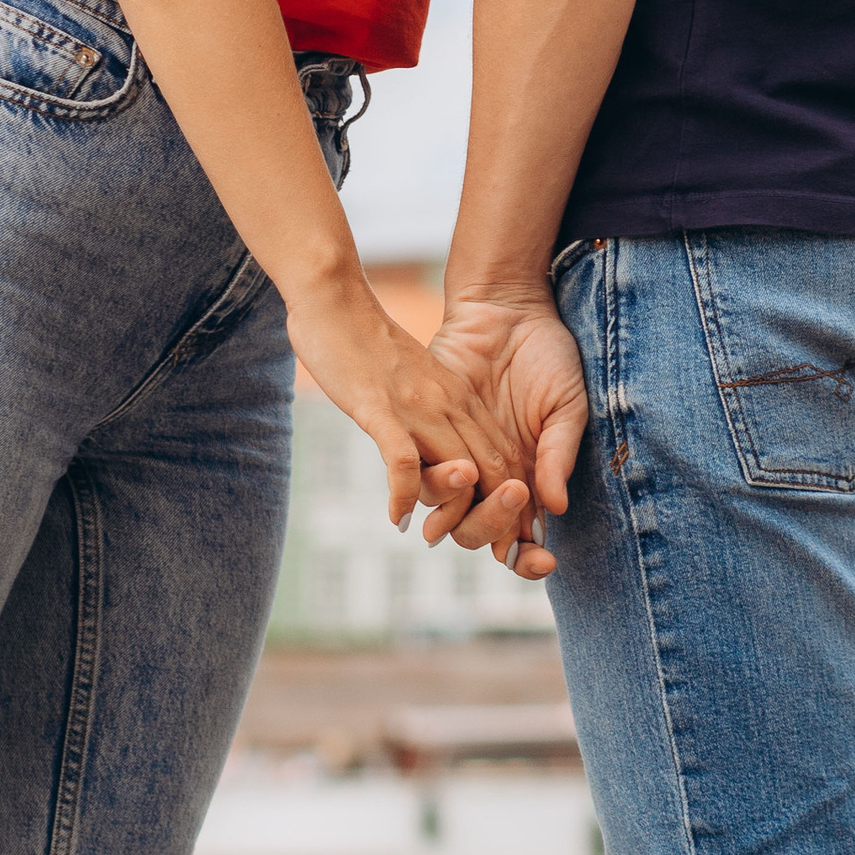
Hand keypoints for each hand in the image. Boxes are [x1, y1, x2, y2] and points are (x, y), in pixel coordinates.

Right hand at [284, 275, 533, 554]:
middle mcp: (450, 406)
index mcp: (462, 400)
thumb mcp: (416, 381)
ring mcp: (418, 408)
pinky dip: (406, 494)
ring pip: (459, 468)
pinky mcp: (382, 408)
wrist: (335, 296)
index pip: (504, 457)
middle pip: (493, 470)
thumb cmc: (366, 342)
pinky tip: (400, 519)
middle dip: (504, 518)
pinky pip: (403, 460)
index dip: (515, 501)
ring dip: (461, 511)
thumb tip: (443, 456)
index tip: (519, 538)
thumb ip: (433, 415)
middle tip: (510, 558)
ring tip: (450, 540)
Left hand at [425, 288, 587, 580]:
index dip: (529, 558)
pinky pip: (419, 473)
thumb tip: (555, 507)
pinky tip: (450, 475)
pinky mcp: (424, 434)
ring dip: (461, 509)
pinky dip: (431, 484)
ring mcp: (455, 458)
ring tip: (474, 478)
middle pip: (479, 532)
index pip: (522, 537)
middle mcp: (487, 479)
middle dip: (495, 529)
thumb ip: (558, 454)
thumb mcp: (566, 405)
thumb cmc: (547, 356)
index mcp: (525, 480)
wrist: (506, 308)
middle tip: (513, 495)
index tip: (544, 560)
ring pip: (446, 511)